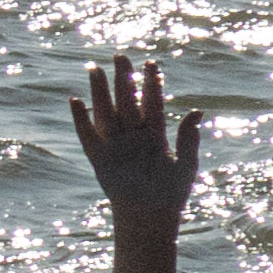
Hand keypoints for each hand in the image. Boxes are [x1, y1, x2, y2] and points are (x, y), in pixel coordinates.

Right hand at [74, 54, 210, 236]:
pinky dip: (80, 120)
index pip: (153, 103)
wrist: (150, 216)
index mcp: (155, 135)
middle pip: (128, 101)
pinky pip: (87, 136)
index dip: (152, 84)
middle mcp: (134, 135)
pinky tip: (74, 101)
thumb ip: (189, 138)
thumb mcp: (186, 164)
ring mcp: (116, 145)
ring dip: (100, 91)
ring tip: (95, 69)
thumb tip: (198, 112)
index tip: (151, 64)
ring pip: (106, 111)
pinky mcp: (101, 158)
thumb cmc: (171, 193)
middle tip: (121, 56)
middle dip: (124, 79)